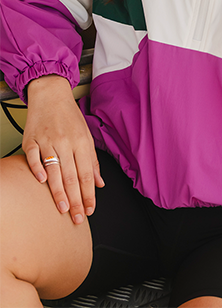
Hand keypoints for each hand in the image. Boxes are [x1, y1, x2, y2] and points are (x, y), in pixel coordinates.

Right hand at [23, 74, 103, 223]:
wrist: (51, 95)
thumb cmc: (69, 117)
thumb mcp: (86, 135)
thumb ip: (92, 161)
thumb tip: (99, 183)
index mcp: (82, 142)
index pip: (87, 173)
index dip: (89, 194)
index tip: (90, 210)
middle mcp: (66, 142)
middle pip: (72, 175)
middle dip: (76, 199)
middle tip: (77, 218)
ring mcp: (48, 141)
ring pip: (55, 170)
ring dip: (59, 191)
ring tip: (62, 209)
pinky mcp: (31, 140)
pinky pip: (34, 157)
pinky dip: (38, 169)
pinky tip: (41, 183)